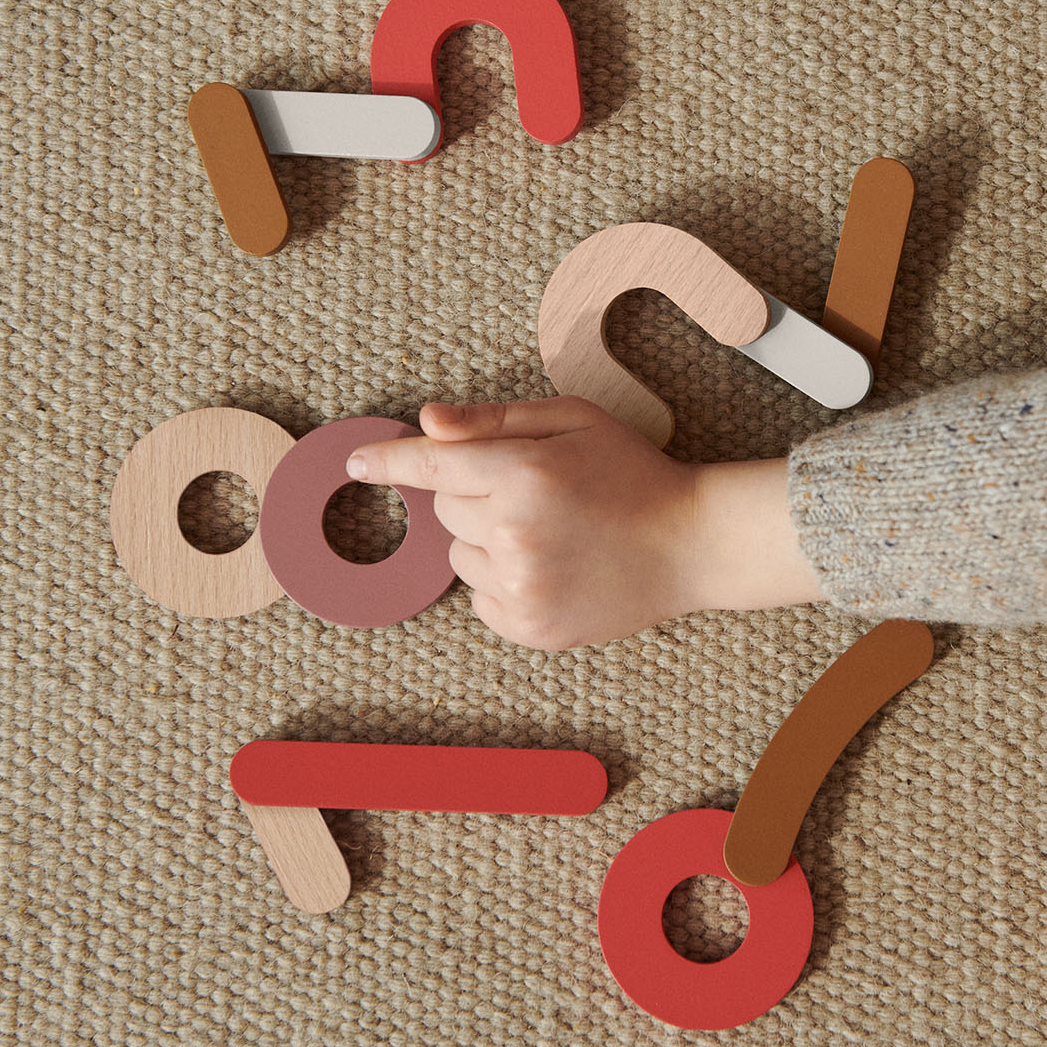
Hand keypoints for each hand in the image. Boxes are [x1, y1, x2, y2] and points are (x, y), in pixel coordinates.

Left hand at [346, 397, 821, 649]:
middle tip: (534, 492)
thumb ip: (495, 420)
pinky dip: (503, 582)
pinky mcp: (530, 626)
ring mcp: (522, 587)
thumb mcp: (574, 421)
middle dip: (474, 495)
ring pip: (459, 556)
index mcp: (524, 474)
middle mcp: (514, 533)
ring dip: (488, 541)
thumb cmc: (632, 471)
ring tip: (551, 533)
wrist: (691, 544)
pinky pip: (481, 598)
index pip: (430, 466)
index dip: (387, 461)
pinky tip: (553, 566)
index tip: (354, 463)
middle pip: (444, 510)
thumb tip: (426, 422)